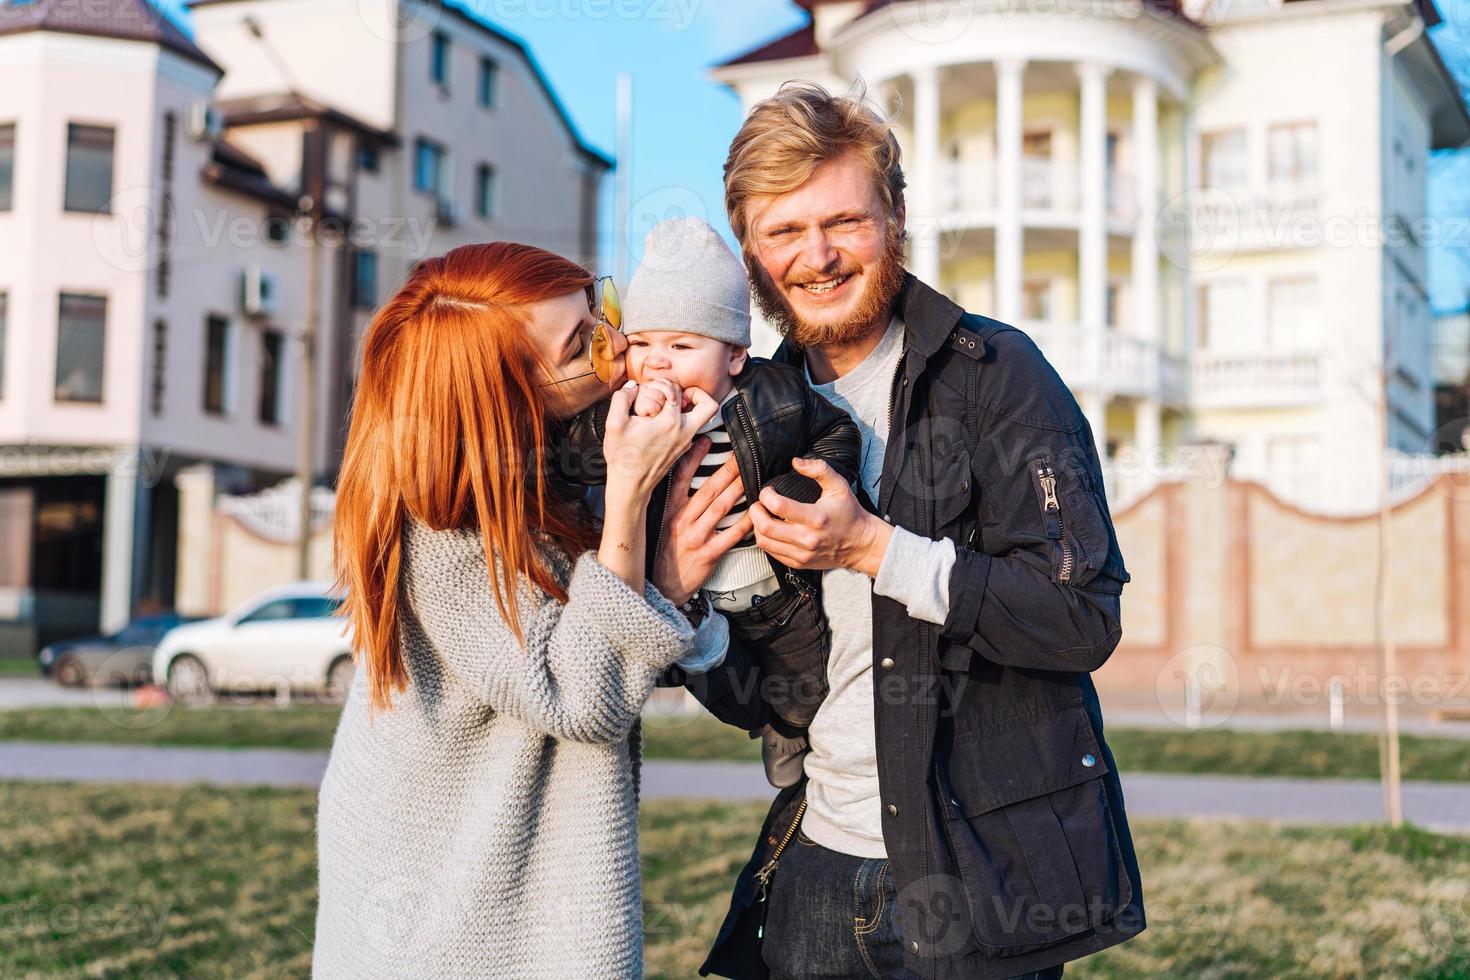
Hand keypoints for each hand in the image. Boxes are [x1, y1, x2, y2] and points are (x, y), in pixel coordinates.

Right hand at [602, 380, 718, 500]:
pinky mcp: (683, 449)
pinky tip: (662, 420)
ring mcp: (686, 442)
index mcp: (670, 423)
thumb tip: (632, 385)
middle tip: (675, 394)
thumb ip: (621, 398)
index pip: (678, 390)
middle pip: (708, 405)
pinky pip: (692, 428)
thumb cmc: (623, 456)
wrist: (630, 485)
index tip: (652, 390)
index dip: (664, 383)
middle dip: (692, 392)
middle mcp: (684, 432)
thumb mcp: (614, 423)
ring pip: (703, 418)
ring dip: (690, 407)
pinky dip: (682, 419)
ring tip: (669, 406)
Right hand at [652, 447, 753, 604]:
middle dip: (728, 470)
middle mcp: (682, 521)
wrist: (664, 585)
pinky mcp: (708, 554)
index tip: (706, 441)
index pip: (680, 479)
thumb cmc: (668, 551)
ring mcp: (696, 537)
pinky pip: (731, 535)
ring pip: (721, 508)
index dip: (693, 458)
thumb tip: (690, 478)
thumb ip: (677, 501)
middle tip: (743, 455)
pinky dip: (745, 522)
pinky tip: (757, 512)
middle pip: (708, 490)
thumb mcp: (665, 522)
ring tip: (753, 475)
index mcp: (671, 510)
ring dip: (739, 489)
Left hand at [750, 457, 892, 577]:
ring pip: (764, 542)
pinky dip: (766, 540)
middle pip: (765, 527)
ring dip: (757, 527)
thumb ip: (819, 469)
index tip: (768, 491)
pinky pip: (771, 553)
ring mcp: (802, 554)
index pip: (778, 506)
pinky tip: (772, 530)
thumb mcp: (839, 486)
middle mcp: (807, 539)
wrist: (860, 544)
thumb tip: (796, 462)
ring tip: (763, 516)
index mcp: (815, 518)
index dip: (766, 495)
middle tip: (759, 504)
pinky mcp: (799, 563)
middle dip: (756, 511)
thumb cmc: (849, 514)